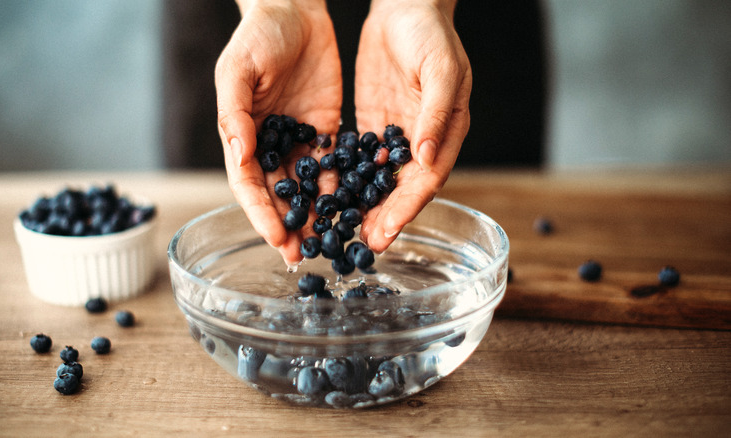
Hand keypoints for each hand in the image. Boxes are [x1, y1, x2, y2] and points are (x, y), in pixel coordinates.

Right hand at [215, 0, 342, 264]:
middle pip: (276, 195)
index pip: (248, 184)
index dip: (260, 213)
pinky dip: (338, 188)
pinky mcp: (324, 130)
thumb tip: (239, 156)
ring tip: (326, 241)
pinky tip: (349, 209)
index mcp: (241, 134)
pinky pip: (332, 165)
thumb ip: (234, 113)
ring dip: (313, 216)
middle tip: (301, 255)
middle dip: (287, 225)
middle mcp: (269, 144)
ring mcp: (298, 140)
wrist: (295, 8)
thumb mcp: (237, 69)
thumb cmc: (258, 35)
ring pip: (305, 187)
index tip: (276, 238)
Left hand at [354, 0, 471, 252]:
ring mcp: (396, 136)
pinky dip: (349, 181)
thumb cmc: (431, 34)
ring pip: (380, 181)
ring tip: (344, 231)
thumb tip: (426, 157)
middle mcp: (422, 141)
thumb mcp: (440, 69)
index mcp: (446, 132)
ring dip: (365, 207)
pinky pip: (361, 160)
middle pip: (403, 189)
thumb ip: (436, 114)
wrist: (404, 6)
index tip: (387, 231)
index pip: (426, 180)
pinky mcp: (374, 126)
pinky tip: (331, 198)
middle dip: (384, 218)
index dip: (407, 208)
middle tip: (362, 244)